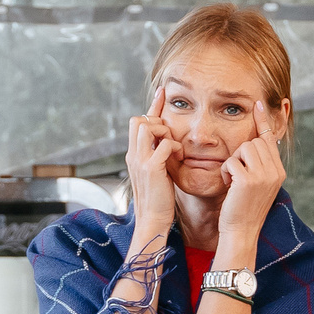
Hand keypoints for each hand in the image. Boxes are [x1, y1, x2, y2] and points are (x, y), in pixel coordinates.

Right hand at [124, 114, 179, 242]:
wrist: (153, 220)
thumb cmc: (159, 200)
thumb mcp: (157, 173)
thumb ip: (158, 156)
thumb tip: (168, 144)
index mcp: (134, 155)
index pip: (138, 122)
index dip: (152, 106)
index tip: (163, 92)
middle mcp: (133, 155)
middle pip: (138, 119)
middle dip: (156, 120)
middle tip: (170, 135)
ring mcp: (140, 160)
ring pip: (147, 126)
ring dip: (164, 131)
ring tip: (174, 148)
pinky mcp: (151, 168)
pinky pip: (163, 143)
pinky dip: (174, 146)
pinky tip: (179, 157)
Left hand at [214, 125, 285, 244]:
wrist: (241, 232)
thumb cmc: (243, 209)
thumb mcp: (256, 185)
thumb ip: (259, 165)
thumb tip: (254, 143)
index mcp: (279, 171)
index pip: (270, 139)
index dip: (263, 121)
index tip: (257, 104)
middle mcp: (275, 171)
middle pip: (255, 141)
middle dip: (241, 153)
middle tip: (236, 173)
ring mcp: (263, 175)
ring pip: (244, 148)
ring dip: (233, 162)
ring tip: (233, 180)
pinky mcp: (248, 180)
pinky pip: (231, 161)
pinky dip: (225, 172)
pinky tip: (228, 186)